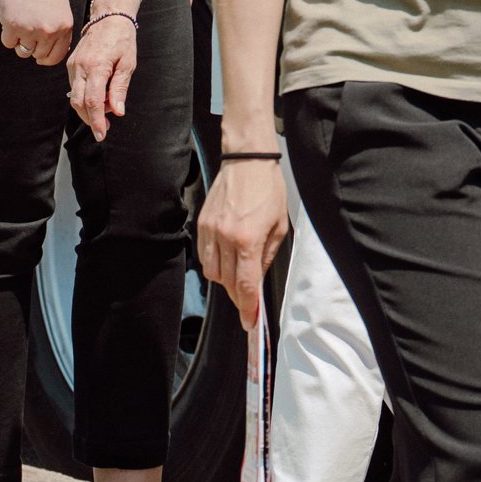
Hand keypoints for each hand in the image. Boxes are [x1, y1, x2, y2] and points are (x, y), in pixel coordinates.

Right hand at [0, 0, 73, 65]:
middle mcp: (50, 31)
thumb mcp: (60, 8)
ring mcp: (31, 30)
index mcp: (65, 26)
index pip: (56, 56)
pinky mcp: (13, 26)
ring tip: (21, 20)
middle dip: (32, 46)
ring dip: (19, 40)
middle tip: (28, 28)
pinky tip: (11, 17)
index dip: (46, 58)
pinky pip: (8, 42)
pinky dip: (7, 34)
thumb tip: (51, 53)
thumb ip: (59, 29)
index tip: (40, 57)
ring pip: (22, 51)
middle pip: (38, 55)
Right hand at [66, 11, 137, 138]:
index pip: (92, 101)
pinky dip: (85, 97)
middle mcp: (80, 67)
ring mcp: (73, 66)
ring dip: (89, 108)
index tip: (101, 135)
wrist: (109, 17)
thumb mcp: (128, 64)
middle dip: (91, 119)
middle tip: (106, 127)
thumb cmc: (122, 39)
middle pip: (79, 103)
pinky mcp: (70, 64)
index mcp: (96, 66)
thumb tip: (117, 111)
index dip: (96, 121)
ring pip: (75, 97)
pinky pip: (75, 87)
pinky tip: (99, 95)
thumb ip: (120, 89)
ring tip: (106, 108)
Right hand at [197, 155, 290, 328]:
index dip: (247, 307)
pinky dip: (214, 264)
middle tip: (248, 303)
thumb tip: (257, 279)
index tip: (249, 321)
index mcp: (247, 240)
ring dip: (225, 280)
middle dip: (238, 296)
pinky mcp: (202, 224)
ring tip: (238, 276)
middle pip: (227, 283)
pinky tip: (226, 260)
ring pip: (211, 272)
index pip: (245, 285)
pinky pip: (203, 256)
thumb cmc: (268, 189)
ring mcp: (210, 231)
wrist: (247, 160)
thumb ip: (267, 256)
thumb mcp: (279, 225)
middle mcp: (225, 238)